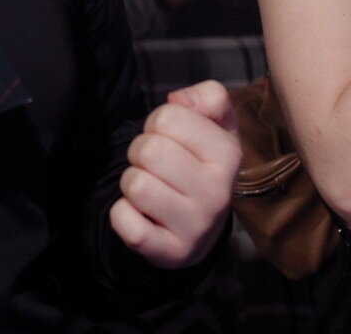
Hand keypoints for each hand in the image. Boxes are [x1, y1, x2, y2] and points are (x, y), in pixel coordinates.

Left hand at [109, 81, 238, 269]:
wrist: (201, 228)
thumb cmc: (200, 164)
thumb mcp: (216, 125)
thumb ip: (207, 97)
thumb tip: (179, 99)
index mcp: (228, 154)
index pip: (168, 117)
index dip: (158, 123)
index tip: (171, 139)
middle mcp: (217, 193)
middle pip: (148, 150)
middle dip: (141, 152)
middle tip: (156, 166)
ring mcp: (196, 226)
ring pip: (135, 184)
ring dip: (132, 182)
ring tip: (152, 189)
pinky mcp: (171, 253)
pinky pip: (125, 220)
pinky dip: (122, 214)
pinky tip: (142, 215)